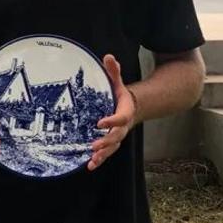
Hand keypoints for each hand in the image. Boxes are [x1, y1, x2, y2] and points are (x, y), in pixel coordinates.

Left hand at [88, 54, 137, 169]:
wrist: (132, 108)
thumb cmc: (121, 95)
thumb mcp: (118, 82)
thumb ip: (114, 72)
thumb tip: (108, 57)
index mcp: (125, 111)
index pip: (120, 118)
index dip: (111, 121)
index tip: (100, 122)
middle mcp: (123, 126)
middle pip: (116, 136)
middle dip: (106, 141)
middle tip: (94, 145)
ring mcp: (117, 136)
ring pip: (112, 148)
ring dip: (103, 154)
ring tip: (93, 160)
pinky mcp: (111, 142)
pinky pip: (107, 153)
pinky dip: (99, 160)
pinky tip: (90, 166)